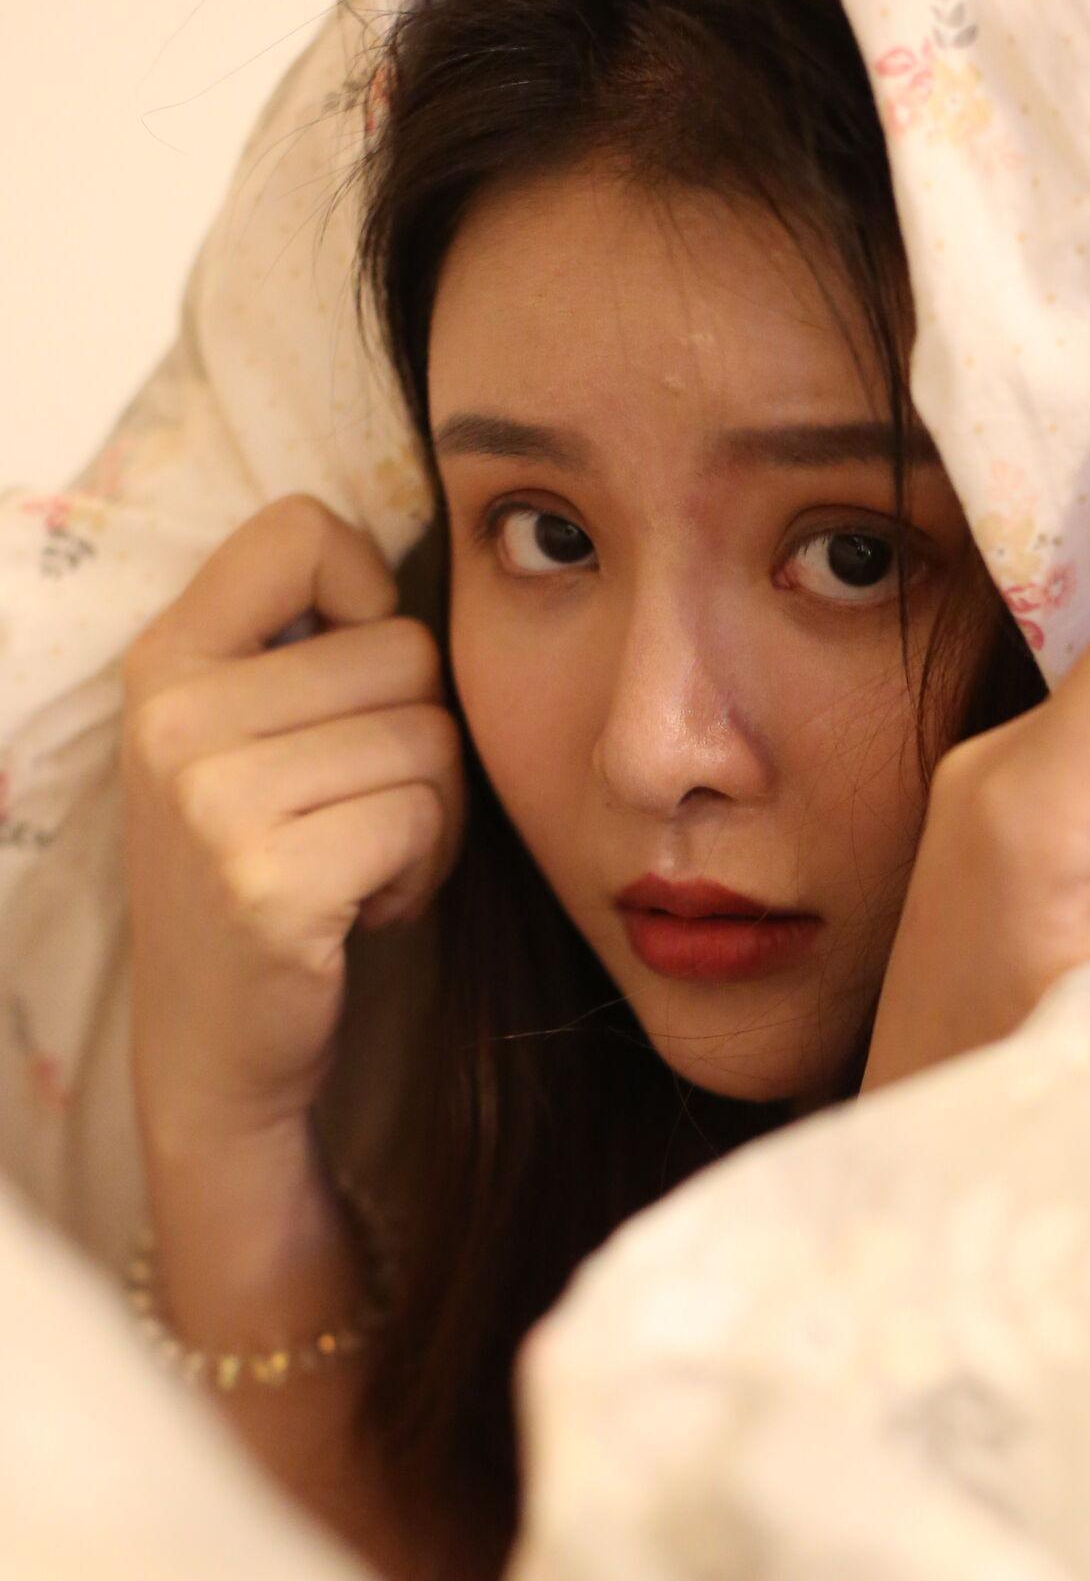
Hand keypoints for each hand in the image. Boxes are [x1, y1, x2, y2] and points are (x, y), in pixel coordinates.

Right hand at [121, 494, 464, 1153]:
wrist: (213, 1050)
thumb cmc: (265, 875)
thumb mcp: (242, 743)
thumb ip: (303, 649)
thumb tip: (410, 566)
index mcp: (166, 660)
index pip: (303, 530)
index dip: (370, 596)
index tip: (354, 679)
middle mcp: (174, 716)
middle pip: (407, 652)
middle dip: (419, 739)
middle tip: (354, 814)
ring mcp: (213, 799)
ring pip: (432, 740)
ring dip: (428, 815)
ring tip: (354, 862)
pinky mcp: (269, 879)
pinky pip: (425, 819)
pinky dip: (421, 871)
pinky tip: (358, 910)